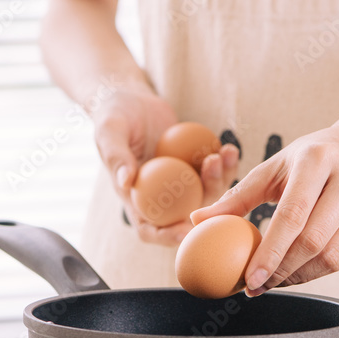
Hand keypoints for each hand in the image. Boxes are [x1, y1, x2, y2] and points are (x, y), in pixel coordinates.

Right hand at [92, 84, 238, 245]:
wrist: (130, 99)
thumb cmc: (113, 116)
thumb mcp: (109, 132)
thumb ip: (116, 156)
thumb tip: (125, 182)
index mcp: (135, 199)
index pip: (149, 229)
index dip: (167, 236)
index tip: (186, 231)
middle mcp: (159, 198)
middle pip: (185, 215)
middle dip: (205, 201)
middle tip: (212, 170)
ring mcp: (179, 185)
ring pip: (204, 194)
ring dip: (218, 180)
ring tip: (222, 155)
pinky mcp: (193, 168)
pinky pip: (212, 173)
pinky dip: (223, 164)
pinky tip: (229, 149)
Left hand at [191, 125, 338, 294]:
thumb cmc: (314, 157)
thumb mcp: (275, 166)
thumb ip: (237, 195)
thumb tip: (195, 221)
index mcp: (317, 160)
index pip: (292, 214)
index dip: (270, 251)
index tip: (249, 279)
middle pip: (313, 240)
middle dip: (281, 271)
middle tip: (255, 286)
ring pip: (332, 257)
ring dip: (298, 277)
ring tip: (273, 281)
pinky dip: (317, 273)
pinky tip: (297, 271)